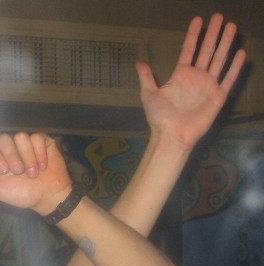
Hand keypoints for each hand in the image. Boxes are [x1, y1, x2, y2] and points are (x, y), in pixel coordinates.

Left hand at [0, 132, 72, 214]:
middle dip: (11, 156)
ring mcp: (26, 144)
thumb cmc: (20, 195)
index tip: (3, 171)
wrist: (47, 197)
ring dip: (27, 157)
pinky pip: (37, 137)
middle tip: (19, 172)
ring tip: (33, 173)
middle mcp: (10, 148)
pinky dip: (40, 153)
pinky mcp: (42, 142)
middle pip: (4, 138)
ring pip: (21, 137)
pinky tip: (43, 166)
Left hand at [137, 13, 245, 149]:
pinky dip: (234, 67)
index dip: (193, 35)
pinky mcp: (218, 96)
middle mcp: (197, 77)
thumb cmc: (159, 117)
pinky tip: (240, 53)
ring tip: (231, 27)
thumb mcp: (149, 95)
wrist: (171, 135)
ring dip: (225, 43)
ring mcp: (208, 85)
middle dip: (213, 33)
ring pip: (219, 59)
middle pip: (207, 50)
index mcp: (181, 75)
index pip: (189, 50)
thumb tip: (139, 62)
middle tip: (219, 16)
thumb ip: (146, 78)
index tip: (198, 20)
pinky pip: (228, 79)